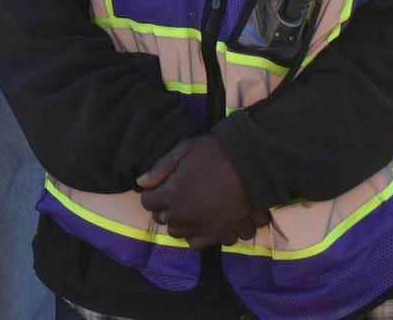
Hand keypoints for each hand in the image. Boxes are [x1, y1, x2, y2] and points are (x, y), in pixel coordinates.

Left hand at [137, 135, 261, 247]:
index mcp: (171, 192)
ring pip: (176, 232)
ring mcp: (200, 225)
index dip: (153, 193)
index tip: (162, 186)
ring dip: (178, 221)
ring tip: (188, 206)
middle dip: (164, 207)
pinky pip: (196, 242)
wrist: (250, 165)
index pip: (148, 202)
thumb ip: (160, 167)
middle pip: (161, 218)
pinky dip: (195, 233)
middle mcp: (182, 214)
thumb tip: (141, 182)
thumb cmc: (216, 152)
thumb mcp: (184, 149)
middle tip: (176, 194)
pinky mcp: (216, 232)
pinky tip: (200, 219)